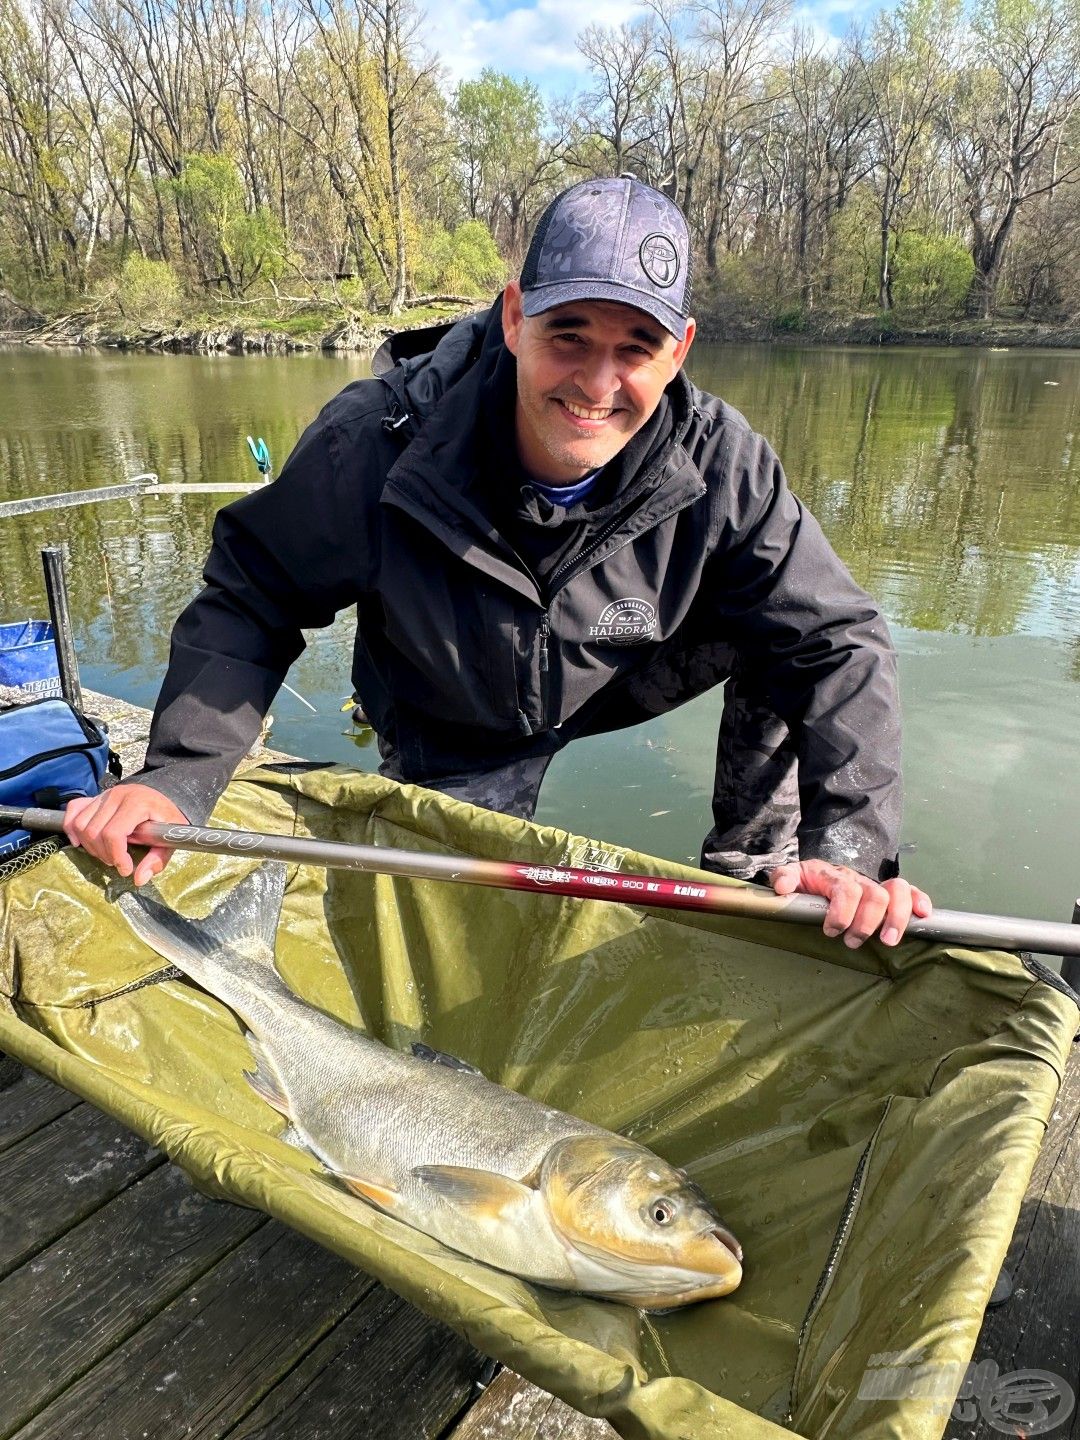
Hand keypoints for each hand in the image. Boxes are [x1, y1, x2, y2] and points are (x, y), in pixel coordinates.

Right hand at [63, 785, 189, 886]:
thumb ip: (157, 860)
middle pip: (94, 831)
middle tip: (117, 862)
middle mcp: (117, 795)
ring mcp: (103, 795)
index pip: (114, 833)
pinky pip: (73, 810)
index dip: (116, 855)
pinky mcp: (95, 797)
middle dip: (104, 854)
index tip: (125, 869)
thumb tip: (139, 879)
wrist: (161, 799)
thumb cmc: (165, 818)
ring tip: (106, 853)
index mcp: (137, 803)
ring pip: (81, 824)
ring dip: (90, 846)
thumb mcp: (171, 839)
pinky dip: (71, 828)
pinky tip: (81, 841)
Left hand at [769, 859, 931, 947]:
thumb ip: (783, 878)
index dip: (842, 913)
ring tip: (888, 941)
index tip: (831, 931)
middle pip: (875, 895)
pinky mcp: (890, 893)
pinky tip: (923, 916)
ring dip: (896, 917)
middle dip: (867, 922)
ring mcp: (877, 885)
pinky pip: (912, 891)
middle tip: (853, 942)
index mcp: (835, 877)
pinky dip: (920, 901)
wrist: (824, 871)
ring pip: (897, 892)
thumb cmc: (809, 881)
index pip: (846, 890)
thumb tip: (782, 889)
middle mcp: (860, 880)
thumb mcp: (792, 876)